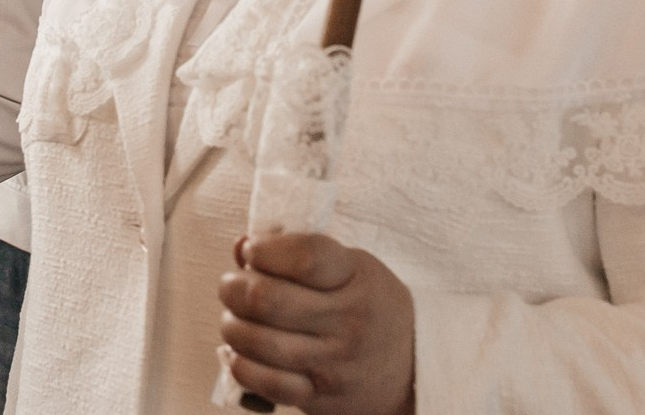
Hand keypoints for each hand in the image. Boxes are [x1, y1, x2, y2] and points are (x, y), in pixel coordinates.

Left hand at [218, 233, 414, 414]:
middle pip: (267, 299)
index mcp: (357, 278)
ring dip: (232, 326)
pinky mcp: (320, 396)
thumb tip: (242, 248)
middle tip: (232, 285)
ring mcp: (334, 363)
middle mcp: (348, 322)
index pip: (304, 257)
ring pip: (258, 341)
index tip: (253, 250)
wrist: (412, 369)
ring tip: (235, 318)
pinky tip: (241, 353)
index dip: (265, 250)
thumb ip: (298, 252)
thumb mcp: (350, 267)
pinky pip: (265, 382)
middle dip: (233, 287)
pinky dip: (241, 365)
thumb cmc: (370, 306)